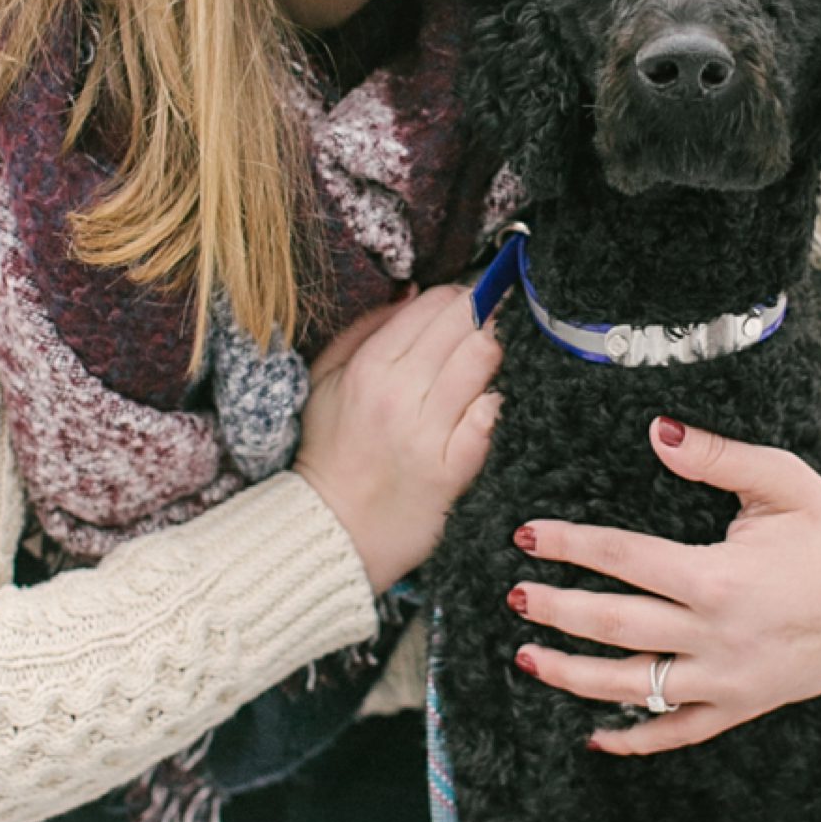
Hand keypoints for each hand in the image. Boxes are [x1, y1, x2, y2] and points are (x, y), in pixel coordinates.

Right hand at [294, 284, 502, 594]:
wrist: (330, 527)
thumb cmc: (329, 451)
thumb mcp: (326, 379)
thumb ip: (365, 329)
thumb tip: (413, 294)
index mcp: (370, 367)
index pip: (434, 305)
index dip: (459, 296)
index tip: (467, 303)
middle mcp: (399, 395)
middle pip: (465, 325)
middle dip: (484, 316)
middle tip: (487, 324)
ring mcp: (427, 433)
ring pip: (483, 362)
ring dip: (492, 354)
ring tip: (484, 363)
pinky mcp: (451, 470)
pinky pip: (489, 418)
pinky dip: (494, 404)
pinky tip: (484, 406)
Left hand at [506, 417, 820, 754]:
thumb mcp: (783, 480)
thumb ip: (717, 456)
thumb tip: (656, 428)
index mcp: (721, 577)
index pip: (625, 558)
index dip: (570, 544)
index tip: (527, 534)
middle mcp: (717, 636)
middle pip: (615, 626)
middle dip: (556, 610)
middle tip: (513, 596)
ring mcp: (728, 680)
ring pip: (633, 687)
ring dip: (573, 676)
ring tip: (527, 659)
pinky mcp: (743, 706)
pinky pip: (678, 732)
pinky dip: (634, 739)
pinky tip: (594, 734)